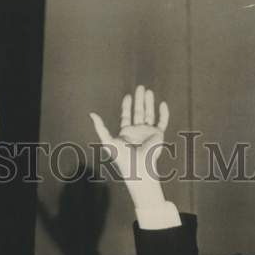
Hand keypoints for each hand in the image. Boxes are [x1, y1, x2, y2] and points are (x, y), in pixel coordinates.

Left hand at [89, 85, 169, 208]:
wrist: (138, 167)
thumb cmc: (122, 157)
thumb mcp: (107, 140)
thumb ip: (100, 127)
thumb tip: (91, 114)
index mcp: (126, 133)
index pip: (126, 116)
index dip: (127, 106)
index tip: (128, 96)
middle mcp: (138, 131)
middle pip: (139, 112)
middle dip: (139, 100)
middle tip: (140, 87)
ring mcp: (148, 132)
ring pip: (150, 114)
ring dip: (149, 103)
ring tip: (149, 91)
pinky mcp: (158, 135)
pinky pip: (162, 122)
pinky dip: (163, 113)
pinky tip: (162, 104)